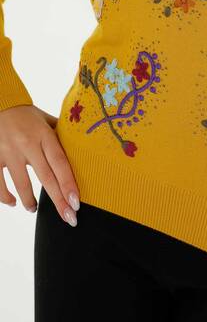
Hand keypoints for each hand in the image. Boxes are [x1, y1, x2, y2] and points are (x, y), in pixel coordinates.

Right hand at [0, 104, 79, 225]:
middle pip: (46, 177)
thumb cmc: (27, 114)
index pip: (60, 163)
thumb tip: (83, 147)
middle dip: (58, 201)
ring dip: (30, 201)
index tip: (76, 202)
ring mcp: (9, 152)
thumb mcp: (47, 120)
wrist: (0, 103)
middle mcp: (28, 144)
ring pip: (22, 184)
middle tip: (69, 218)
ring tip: (35, 209)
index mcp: (45, 135)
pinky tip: (13, 202)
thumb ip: (61, 135)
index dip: (69, 183)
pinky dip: (6, 197)